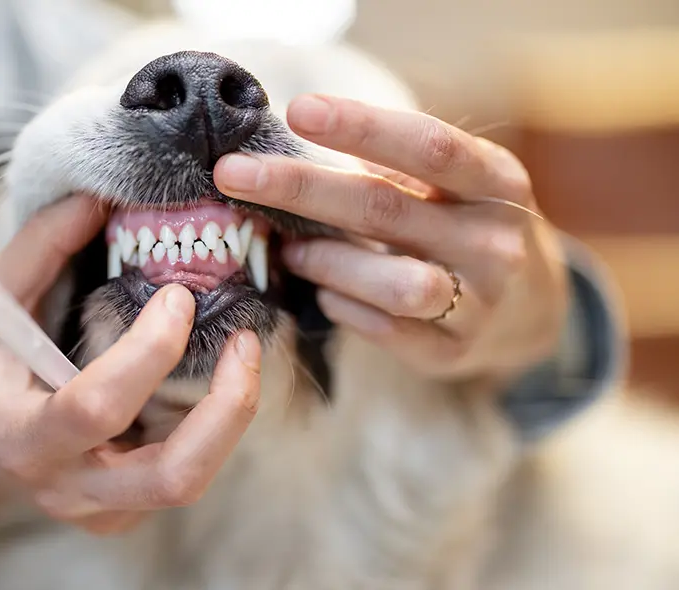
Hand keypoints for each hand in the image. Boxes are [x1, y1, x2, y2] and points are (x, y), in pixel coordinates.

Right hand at [0, 194, 261, 534]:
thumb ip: (39, 248)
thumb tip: (97, 198)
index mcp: (20, 437)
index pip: (95, 408)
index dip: (148, 351)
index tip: (177, 296)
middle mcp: (66, 487)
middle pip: (171, 477)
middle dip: (226, 409)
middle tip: (246, 342)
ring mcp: (100, 509)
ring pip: (190, 482)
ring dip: (231, 418)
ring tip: (245, 353)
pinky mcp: (124, 511)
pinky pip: (184, 475)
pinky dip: (212, 427)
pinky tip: (213, 380)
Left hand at [213, 95, 568, 382]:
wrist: (530, 309)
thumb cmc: (466, 226)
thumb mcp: (453, 186)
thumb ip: (394, 167)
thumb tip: (298, 143)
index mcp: (498, 182)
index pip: (429, 146)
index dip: (363, 126)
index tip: (298, 110)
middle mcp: (496, 241)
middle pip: (386, 209)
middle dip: (300, 189)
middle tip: (233, 174)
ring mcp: (479, 303)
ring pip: (391, 282)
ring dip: (325, 261)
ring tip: (289, 249)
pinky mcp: (452, 351)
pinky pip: (384, 330)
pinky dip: (342, 307)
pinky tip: (324, 292)